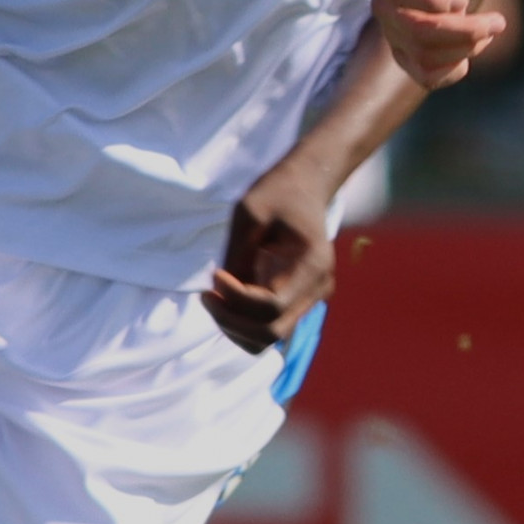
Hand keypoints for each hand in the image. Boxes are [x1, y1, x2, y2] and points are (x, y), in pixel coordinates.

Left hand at [203, 155, 338, 354]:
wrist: (306, 185)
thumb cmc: (278, 190)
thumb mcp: (250, 211)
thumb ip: (238, 253)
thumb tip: (221, 292)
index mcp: (313, 265)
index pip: (271, 306)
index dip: (236, 298)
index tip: (215, 274)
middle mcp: (317, 289)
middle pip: (271, 332)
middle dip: (231, 321)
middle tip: (206, 296)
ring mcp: (309, 298)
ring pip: (268, 338)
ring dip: (234, 328)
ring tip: (213, 300)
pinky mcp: (296, 300)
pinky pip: (267, 327)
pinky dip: (241, 323)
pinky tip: (224, 300)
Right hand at [377, 0, 504, 88]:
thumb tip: (454, 8)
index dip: (433, 1)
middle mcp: (386, 6)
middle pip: (417, 31)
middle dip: (465, 31)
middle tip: (499, 21)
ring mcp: (393, 33)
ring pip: (424, 57)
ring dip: (466, 49)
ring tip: (491, 29)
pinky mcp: (407, 55)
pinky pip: (426, 77)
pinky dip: (453, 71)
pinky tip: (473, 49)